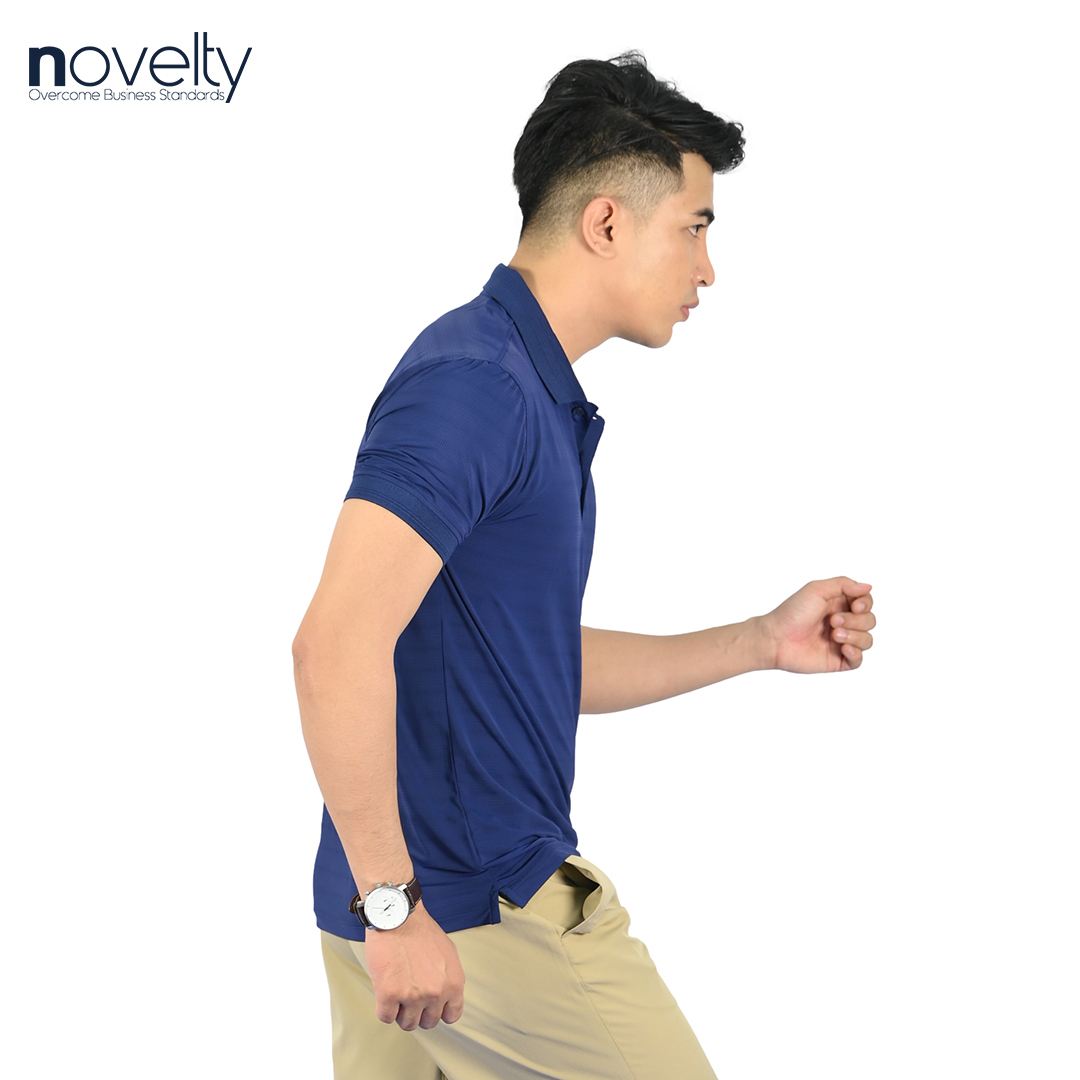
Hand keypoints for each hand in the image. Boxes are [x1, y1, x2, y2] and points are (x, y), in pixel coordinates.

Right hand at [363, 901, 465, 1030]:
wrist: (397, 916)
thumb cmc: (419, 930)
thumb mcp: (448, 954)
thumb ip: (448, 978)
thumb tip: (445, 996)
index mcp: (453, 983)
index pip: (451, 1016)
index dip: (438, 1011)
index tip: (429, 1006)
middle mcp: (436, 993)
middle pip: (427, 1022)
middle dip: (418, 1011)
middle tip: (409, 995)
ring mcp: (413, 996)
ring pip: (407, 1024)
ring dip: (400, 1011)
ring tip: (397, 991)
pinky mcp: (389, 995)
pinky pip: (386, 1017)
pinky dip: (383, 1008)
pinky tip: (385, 991)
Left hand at [758, 577, 874, 672]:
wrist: (776, 639)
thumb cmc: (792, 613)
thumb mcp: (816, 590)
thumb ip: (843, 584)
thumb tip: (868, 587)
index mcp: (838, 604)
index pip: (866, 603)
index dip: (865, 604)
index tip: (855, 607)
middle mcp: (843, 622)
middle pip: (869, 621)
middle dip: (855, 621)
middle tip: (833, 621)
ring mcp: (841, 642)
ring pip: (867, 640)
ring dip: (854, 636)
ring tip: (833, 635)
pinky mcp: (838, 660)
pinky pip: (859, 660)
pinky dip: (856, 653)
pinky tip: (843, 648)